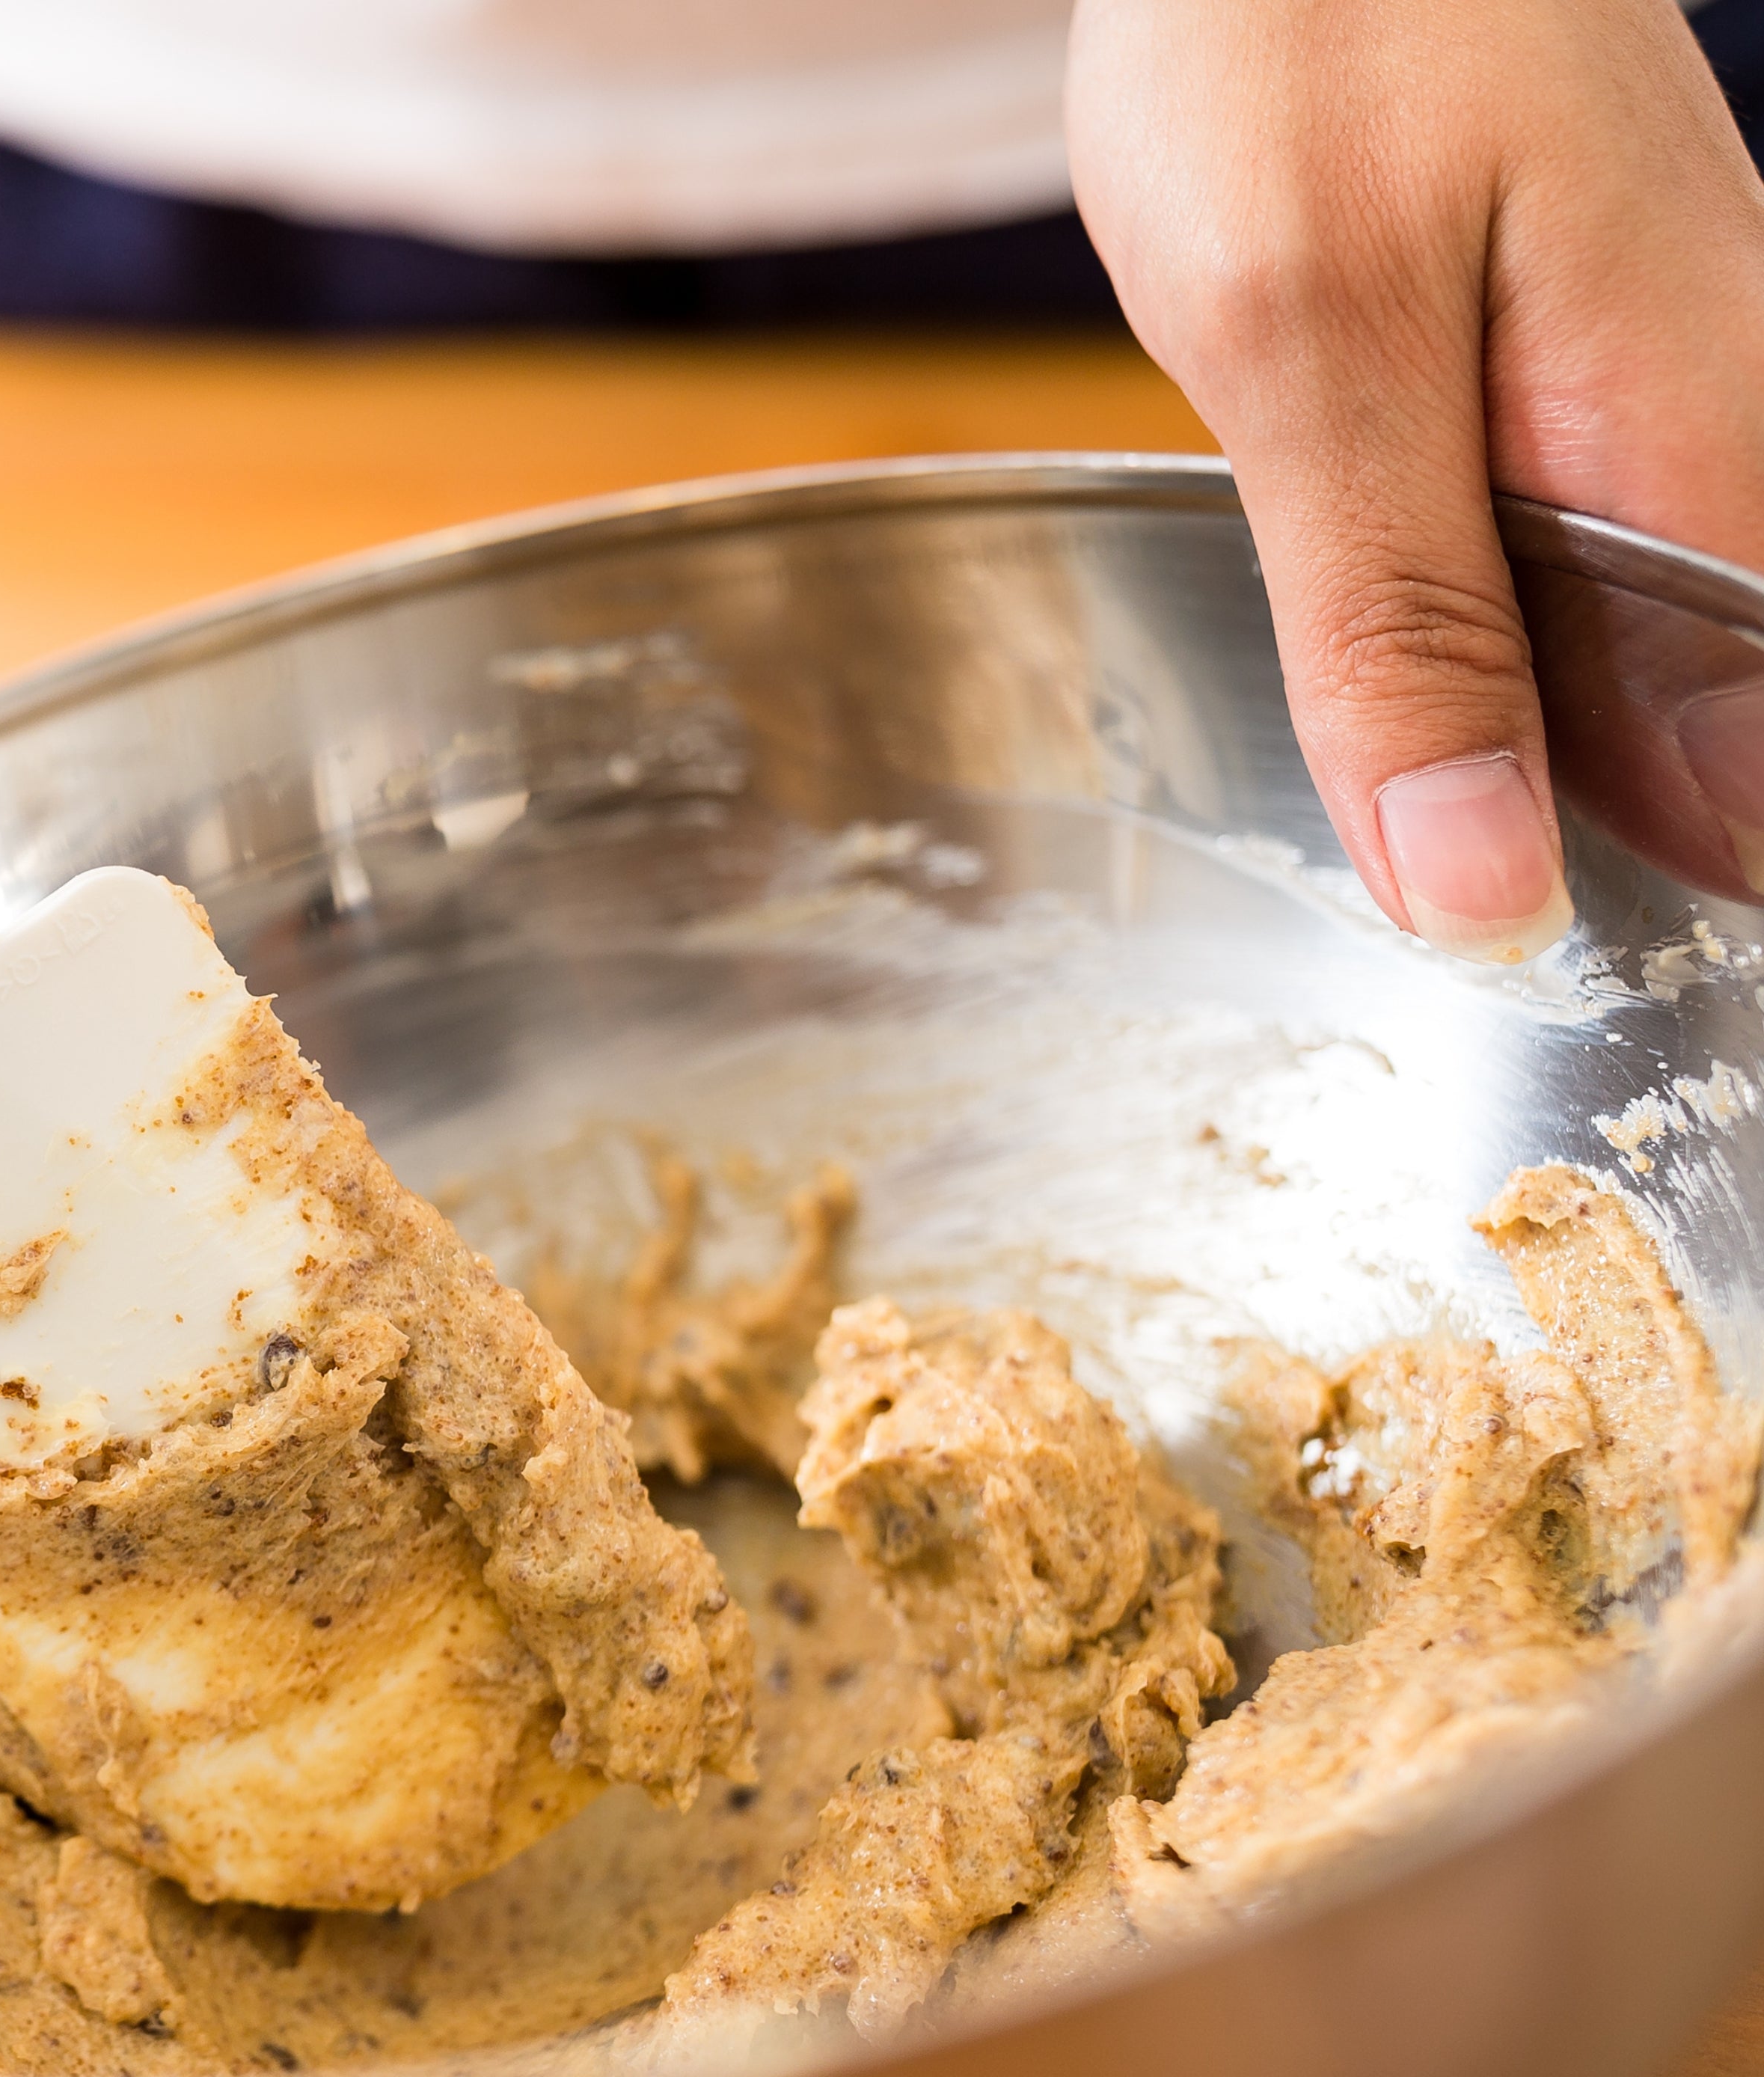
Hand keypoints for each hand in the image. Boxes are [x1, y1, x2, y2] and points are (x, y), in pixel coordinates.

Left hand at [1072, 0, 1763, 960]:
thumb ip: (1397, 627)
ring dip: (1488, 772)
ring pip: (1618, 692)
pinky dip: (1452, 657)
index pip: (1760, 813)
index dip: (1660, 941)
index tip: (1532, 1031)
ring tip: (1366, 851)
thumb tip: (1487, 899)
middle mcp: (1723, 466)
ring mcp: (1661, 430)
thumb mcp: (1305, 350)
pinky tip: (1365, 696)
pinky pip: (1557, 591)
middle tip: (1408, 956)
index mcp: (1699, 476)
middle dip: (1560, 871)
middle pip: (1698, 774)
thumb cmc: (1306, 41)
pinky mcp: (1578, 403)